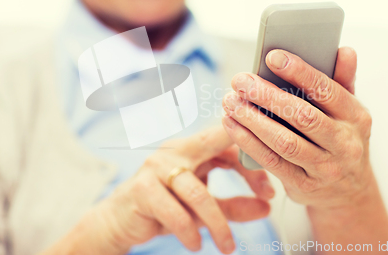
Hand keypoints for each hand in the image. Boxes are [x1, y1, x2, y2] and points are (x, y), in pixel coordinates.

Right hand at [44, 127, 273, 254]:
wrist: (118, 220)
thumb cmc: (162, 207)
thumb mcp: (202, 206)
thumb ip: (233, 205)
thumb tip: (266, 207)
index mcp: (191, 148)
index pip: (227, 142)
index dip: (251, 162)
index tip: (270, 190)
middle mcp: (175, 151)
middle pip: (216, 146)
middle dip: (245, 168)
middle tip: (269, 194)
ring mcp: (156, 167)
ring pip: (198, 192)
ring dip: (218, 223)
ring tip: (228, 246)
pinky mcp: (142, 189)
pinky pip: (175, 212)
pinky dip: (190, 231)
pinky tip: (197, 244)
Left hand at [221, 47, 374, 209]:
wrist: (348, 192)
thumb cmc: (341, 139)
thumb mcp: (349, 112)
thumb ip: (343, 80)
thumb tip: (345, 50)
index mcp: (356, 117)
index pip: (327, 90)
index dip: (299, 72)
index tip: (272, 56)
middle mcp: (344, 143)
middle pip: (302, 116)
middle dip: (266, 95)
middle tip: (240, 80)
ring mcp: (325, 167)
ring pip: (284, 141)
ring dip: (252, 119)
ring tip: (230, 101)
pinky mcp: (303, 185)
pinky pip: (271, 161)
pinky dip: (248, 142)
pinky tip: (231, 124)